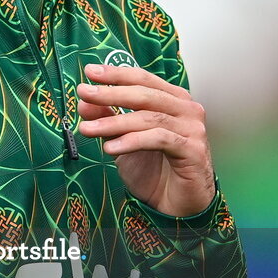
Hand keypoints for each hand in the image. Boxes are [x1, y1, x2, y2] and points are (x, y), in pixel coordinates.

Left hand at [76, 63, 214, 216]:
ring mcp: (192, 129)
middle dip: (111, 93)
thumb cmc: (154, 170)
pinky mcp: (193, 150)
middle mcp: (186, 109)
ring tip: (87, 129)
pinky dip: (131, 142)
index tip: (89, 72)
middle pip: (145, 94)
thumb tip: (84, 101)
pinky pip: (159, 139)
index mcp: (173, 100)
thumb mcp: (123, 141)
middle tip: (84, 92)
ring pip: (148, 117)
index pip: (142, 79)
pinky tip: (110, 148)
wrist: (177, 205)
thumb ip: (107, 119)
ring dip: (114, 122)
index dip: (116, 74)